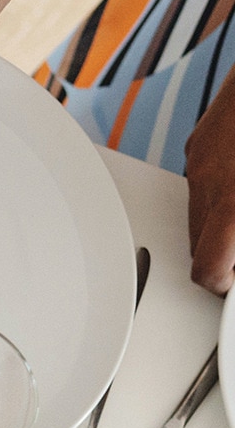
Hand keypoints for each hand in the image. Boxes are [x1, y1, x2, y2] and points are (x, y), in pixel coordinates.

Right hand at [186, 73, 234, 293]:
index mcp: (233, 200)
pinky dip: (218, 190)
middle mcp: (209, 182)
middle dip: (222, 254)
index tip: (231, 285)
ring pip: (197, 215)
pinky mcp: (199, 142)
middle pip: (198, 246)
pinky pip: (200, 182)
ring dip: (219, 222)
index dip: (222, 284)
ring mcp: (200, 160)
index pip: (208, 269)